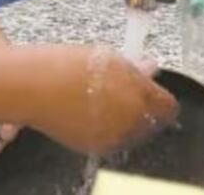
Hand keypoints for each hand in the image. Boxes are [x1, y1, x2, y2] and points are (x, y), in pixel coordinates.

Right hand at [29, 45, 177, 155]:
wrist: (34, 87)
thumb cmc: (67, 66)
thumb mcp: (108, 57)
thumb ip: (134, 68)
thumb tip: (150, 68)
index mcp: (139, 95)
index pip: (168, 107)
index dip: (161, 98)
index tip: (154, 92)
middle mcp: (130, 121)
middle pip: (152, 122)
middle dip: (144, 108)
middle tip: (126, 92)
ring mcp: (113, 137)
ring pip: (133, 133)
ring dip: (126, 119)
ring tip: (106, 100)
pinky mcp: (95, 147)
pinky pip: (112, 139)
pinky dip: (108, 128)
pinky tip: (93, 111)